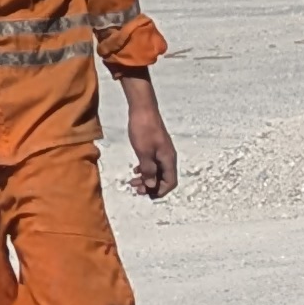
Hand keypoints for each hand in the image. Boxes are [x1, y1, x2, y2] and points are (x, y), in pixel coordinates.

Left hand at [121, 83, 181, 203]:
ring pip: (157, 171)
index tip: (147, 195)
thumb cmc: (143, 130)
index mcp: (168, 160)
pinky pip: (153, 163)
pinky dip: (146, 168)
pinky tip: (136, 169)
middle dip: (151, 186)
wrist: (142, 109)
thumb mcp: (144, 152)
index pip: (170, 182)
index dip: (160, 191)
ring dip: (147, 178)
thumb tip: (151, 185)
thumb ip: (149, 170)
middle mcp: (168, 157)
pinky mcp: (156, 146)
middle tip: (136, 189)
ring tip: (133, 181)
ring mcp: (162, 151)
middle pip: (164, 178)